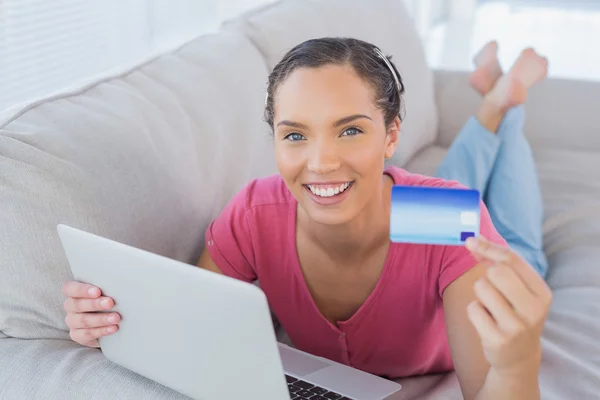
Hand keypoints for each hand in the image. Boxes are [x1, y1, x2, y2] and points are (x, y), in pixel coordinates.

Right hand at [62, 281, 120, 347]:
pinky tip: (113, 328)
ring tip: (116, 318)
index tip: (97, 291)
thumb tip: (120, 285)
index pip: (71, 289)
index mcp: (73, 292)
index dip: (82, 290)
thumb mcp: (105, 291)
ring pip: (83, 320)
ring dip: (101, 319)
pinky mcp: (77, 335)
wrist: (105, 321)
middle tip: (110, 303)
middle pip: (77, 305)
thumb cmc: (106, 299)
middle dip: (95, 304)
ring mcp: (72, 321)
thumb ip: (106, 287)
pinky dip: (101, 331)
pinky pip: (87, 334)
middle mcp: (70, 306)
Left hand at [465, 236, 551, 376]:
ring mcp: (516, 326)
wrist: (518, 356)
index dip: (488, 247)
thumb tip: (475, 238)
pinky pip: (472, 308)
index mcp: (542, 293)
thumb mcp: (516, 289)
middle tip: (492, 289)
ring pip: (481, 287)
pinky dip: (474, 310)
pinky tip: (486, 322)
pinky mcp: (498, 339)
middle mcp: (534, 309)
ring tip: (491, 307)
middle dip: (486, 275)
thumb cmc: (515, 313)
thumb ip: (498, 263)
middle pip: (497, 271)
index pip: (513, 259)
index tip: (470, 240)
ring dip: (480, 293)